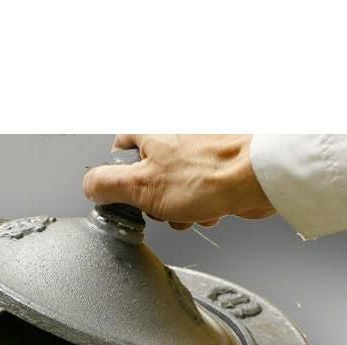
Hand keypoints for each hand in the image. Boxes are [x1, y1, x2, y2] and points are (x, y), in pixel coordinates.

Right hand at [82, 134, 275, 229]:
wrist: (258, 177)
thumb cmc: (208, 175)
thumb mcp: (141, 186)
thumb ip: (107, 185)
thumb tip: (89, 187)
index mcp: (151, 133)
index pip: (119, 148)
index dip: (118, 174)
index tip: (124, 193)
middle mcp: (174, 135)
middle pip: (149, 176)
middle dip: (155, 201)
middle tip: (162, 207)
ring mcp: (198, 150)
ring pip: (175, 188)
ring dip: (180, 209)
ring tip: (191, 210)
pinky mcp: (219, 166)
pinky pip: (200, 191)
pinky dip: (202, 205)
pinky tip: (209, 209)